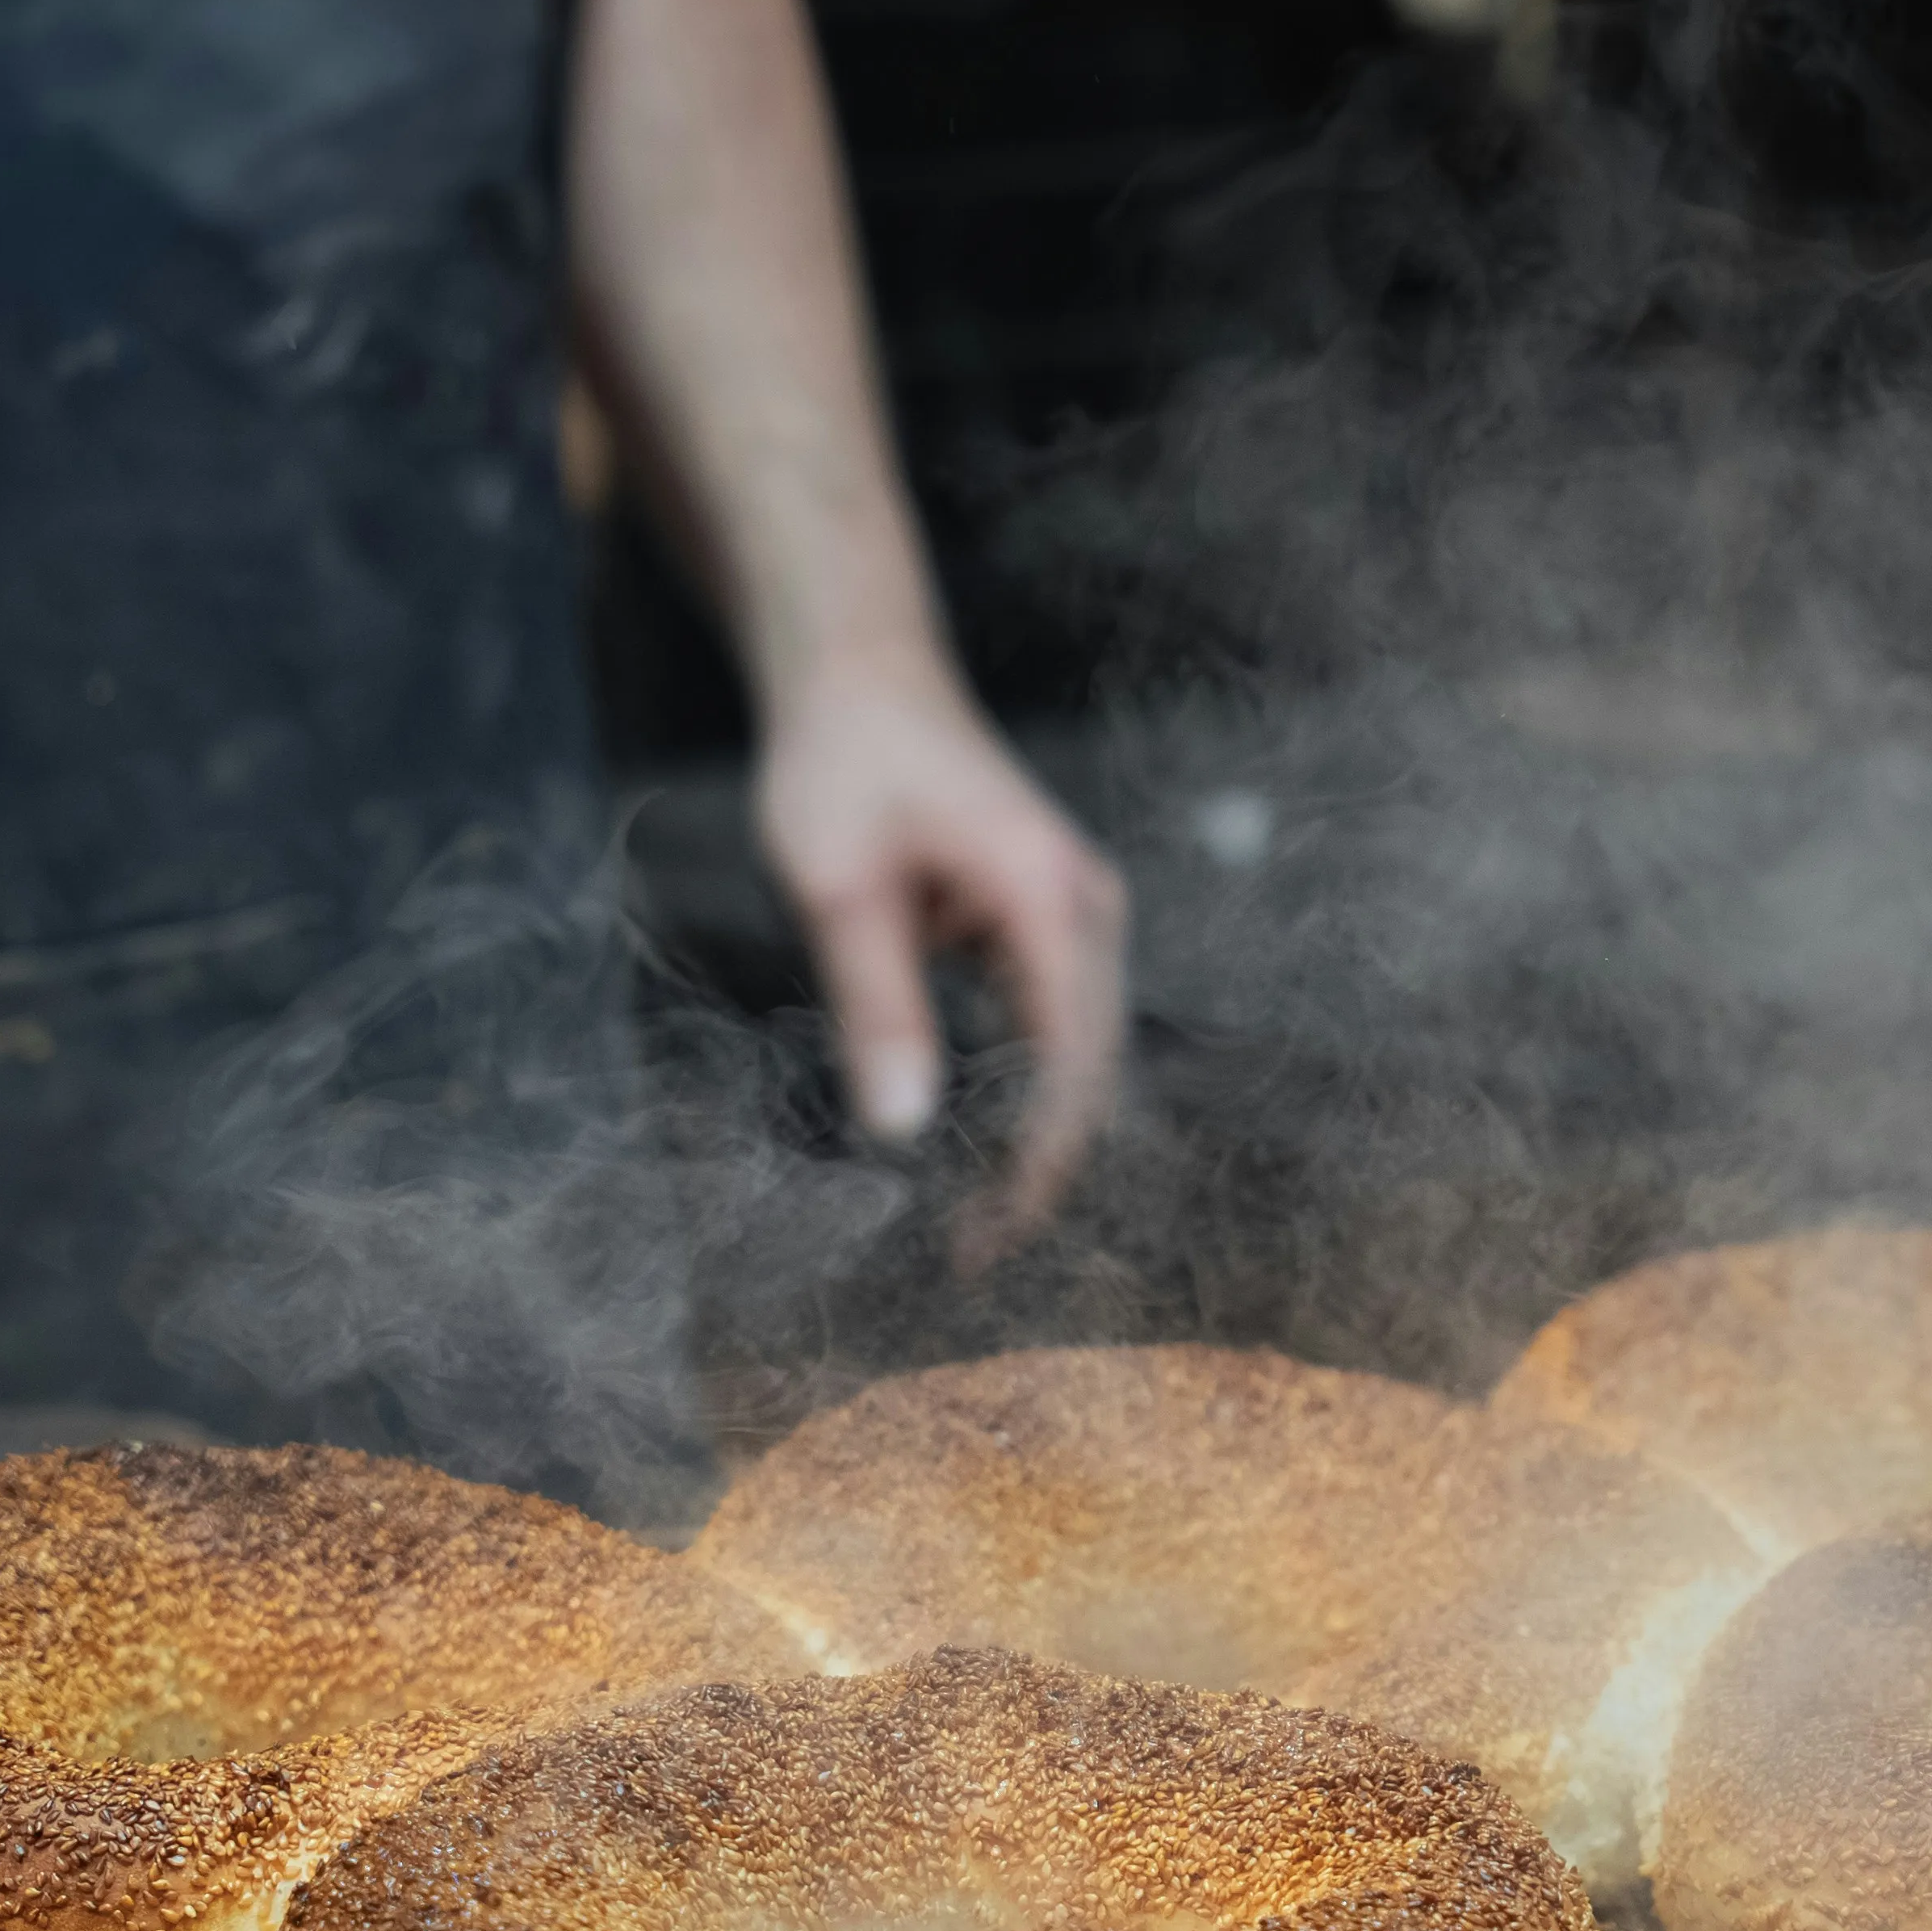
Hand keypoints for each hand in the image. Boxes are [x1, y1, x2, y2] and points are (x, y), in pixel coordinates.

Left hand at [752, 657, 1128, 1263]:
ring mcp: (1078, 918)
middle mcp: (1088, 912)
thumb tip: (903, 1129)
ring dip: (1035, 1139)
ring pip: (1082, 1060)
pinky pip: (1056, 1031)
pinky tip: (977, 1145)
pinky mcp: (1049, 926)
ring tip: (974, 1221)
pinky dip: (1024, 1095)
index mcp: (1051, 899)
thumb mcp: (838, 885)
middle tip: (972, 1255)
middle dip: (1041, 1170)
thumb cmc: (844, 761)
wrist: (861, 675)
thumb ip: (878, 1005)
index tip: (985, 1238)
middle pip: (1093, 1075)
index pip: (1071, 1067)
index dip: (1035, 1166)